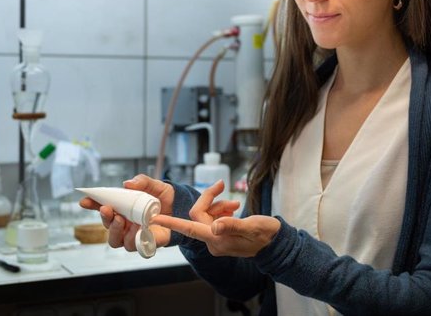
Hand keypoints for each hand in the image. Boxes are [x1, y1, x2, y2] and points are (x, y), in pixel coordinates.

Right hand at [78, 174, 175, 250]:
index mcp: (123, 209)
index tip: (84, 200)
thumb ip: (142, 181)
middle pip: (107, 226)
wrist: (182, 208)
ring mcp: (133, 235)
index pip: (103, 208)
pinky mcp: (145, 243)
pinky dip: (132, 239)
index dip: (92, 205)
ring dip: (115, 230)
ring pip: (116, 240)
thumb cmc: (163, 197)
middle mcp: (125, 223)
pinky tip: (136, 230)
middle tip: (108, 209)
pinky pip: (134, 247)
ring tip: (121, 220)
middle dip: (104, 218)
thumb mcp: (154, 185)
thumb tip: (127, 183)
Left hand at [151, 180, 279, 256]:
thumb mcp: (252, 227)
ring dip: (218, 205)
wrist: (276, 244)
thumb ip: (232, 225)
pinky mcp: (222, 237)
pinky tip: (233, 209)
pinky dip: (221, 211)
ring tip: (235, 204)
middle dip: (209, 199)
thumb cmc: (266, 235)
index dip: (171, 223)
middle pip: (199, 215)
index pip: (189, 228)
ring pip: (207, 216)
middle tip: (222, 185)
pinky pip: (214, 219)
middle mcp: (213, 241)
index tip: (154, 219)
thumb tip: (215, 226)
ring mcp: (217, 240)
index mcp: (217, 240)